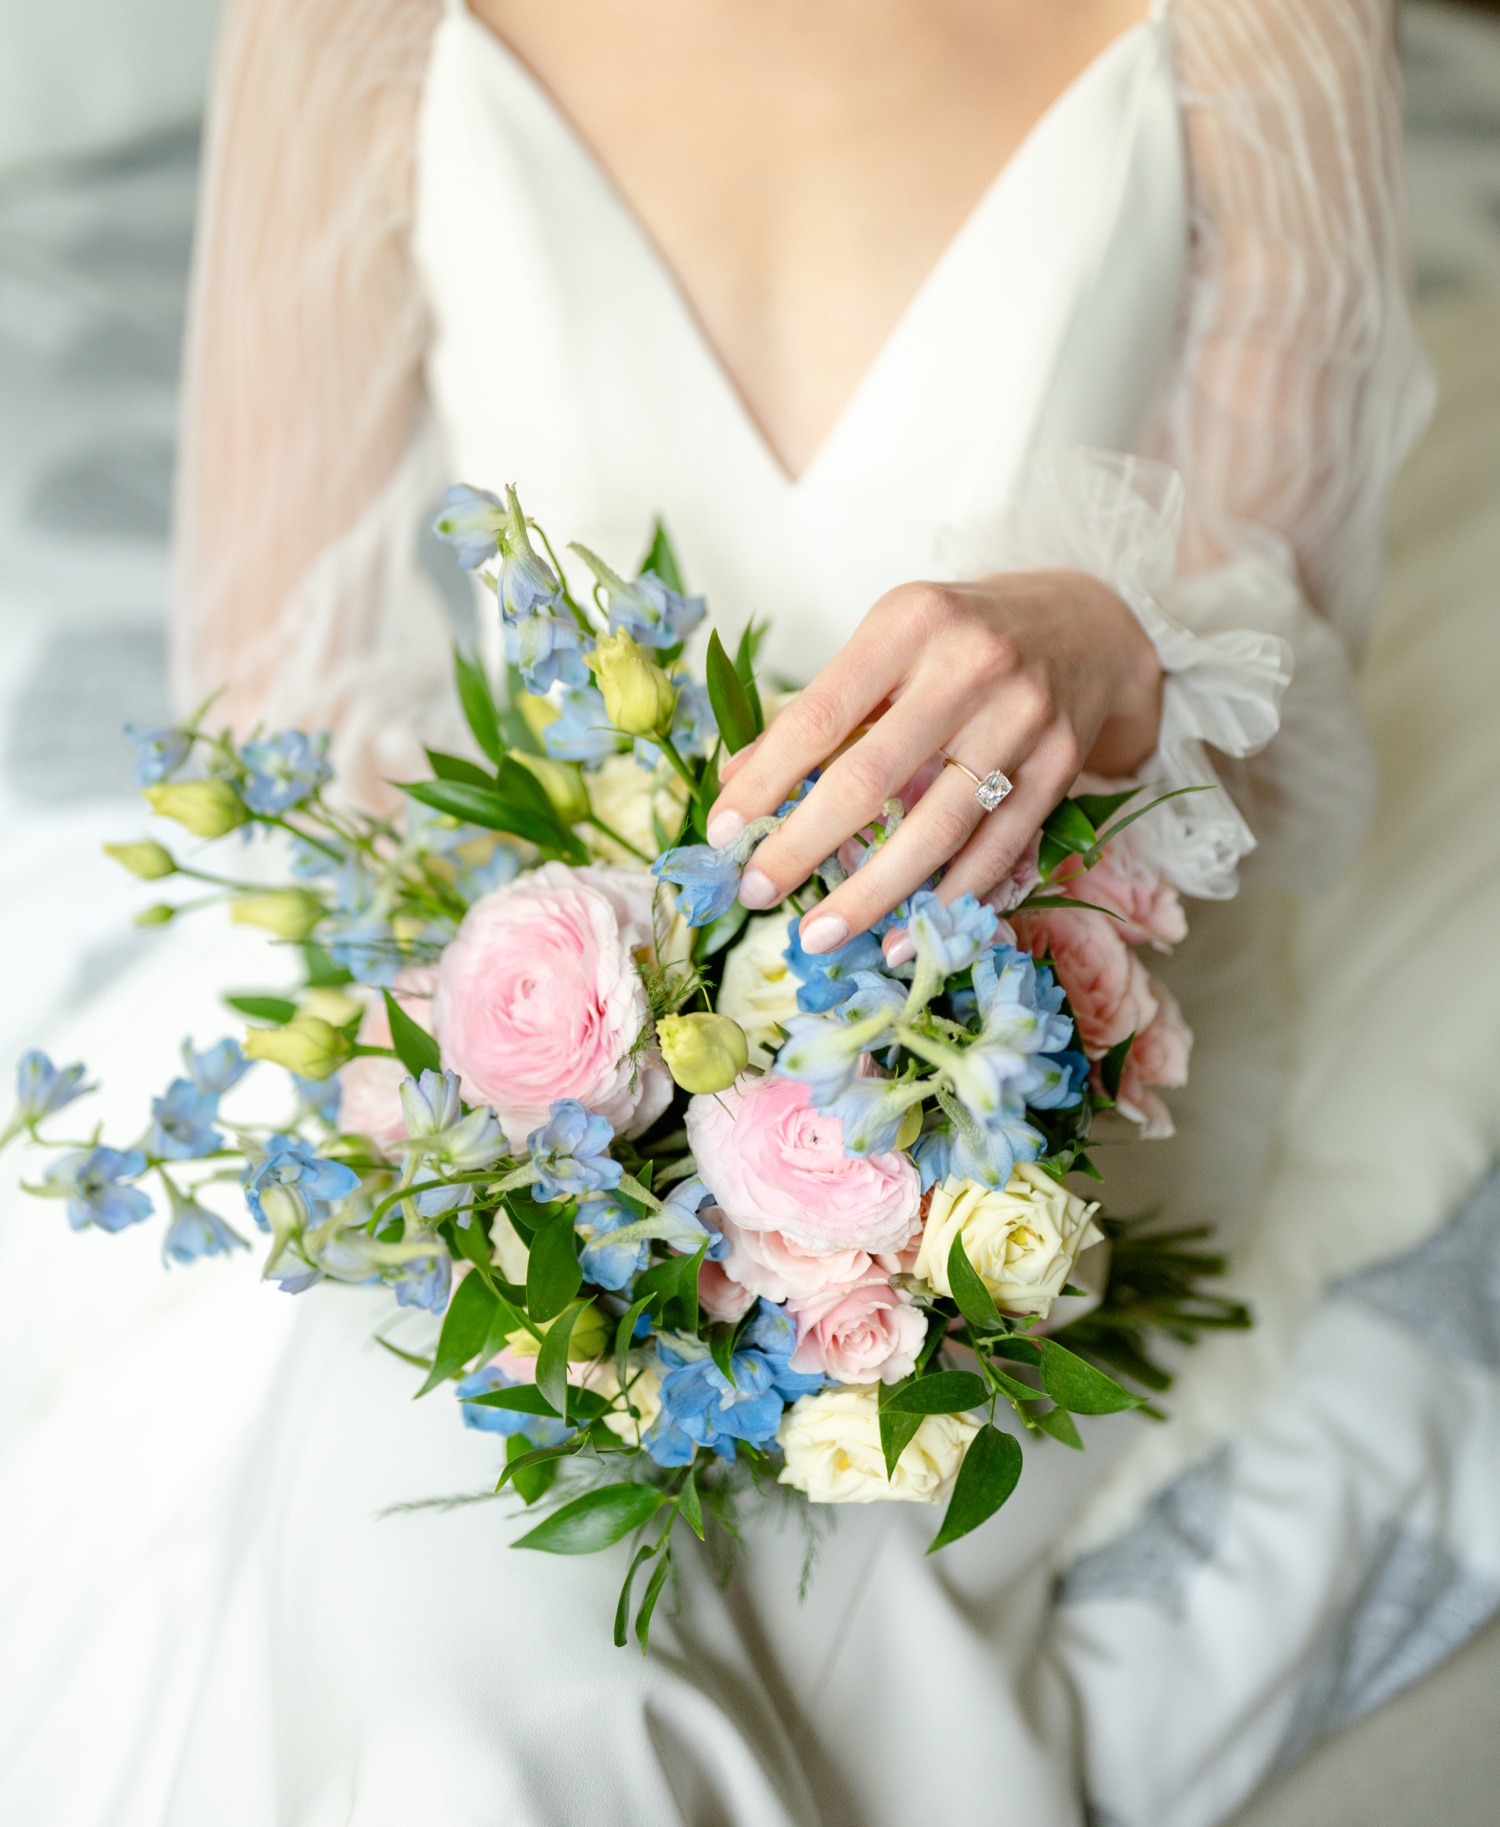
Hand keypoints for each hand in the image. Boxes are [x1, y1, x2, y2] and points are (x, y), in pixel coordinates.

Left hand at [705, 570, 1161, 958]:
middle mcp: (970, 666)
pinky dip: (948, 901)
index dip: (764, 783)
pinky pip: (997, 850)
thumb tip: (739, 782)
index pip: (817, 716)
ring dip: (873, 893)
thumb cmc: (958, 640)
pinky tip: (906, 936)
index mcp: (909, 623)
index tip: (721, 834)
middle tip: (757, 895)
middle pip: (872, 779)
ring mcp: (1024, 718)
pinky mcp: (1063, 764)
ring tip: (821, 935)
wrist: (1085, 624)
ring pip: (938, 828)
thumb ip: (818, 710)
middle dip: (804, 846)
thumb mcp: (886, 646)